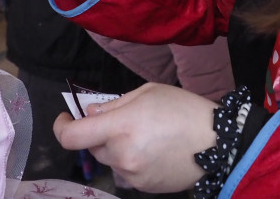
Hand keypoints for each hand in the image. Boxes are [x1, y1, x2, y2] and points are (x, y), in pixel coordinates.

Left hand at [53, 83, 217, 192]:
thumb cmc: (183, 109)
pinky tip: (154, 151)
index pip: (73, 137)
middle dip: (100, 134)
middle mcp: (121, 155)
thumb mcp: (148, 92)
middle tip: (124, 121)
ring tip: (146, 136)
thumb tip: (90, 114)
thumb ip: (114, 104)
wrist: (217, 144)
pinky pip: (127, 172)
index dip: (61, 128)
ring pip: (110, 160)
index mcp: (120, 126)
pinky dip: (132, 161)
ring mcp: (132, 175)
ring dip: (117, 148)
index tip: (66, 119)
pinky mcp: (144, 188)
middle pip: (92, 147)